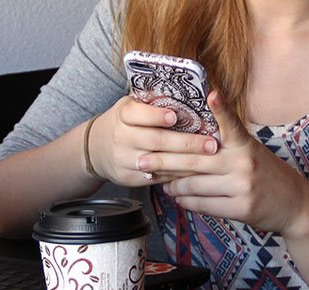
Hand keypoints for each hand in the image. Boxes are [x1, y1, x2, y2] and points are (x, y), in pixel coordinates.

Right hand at [87, 95, 218, 185]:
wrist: (97, 149)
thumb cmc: (125, 122)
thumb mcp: (132, 105)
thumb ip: (153, 101)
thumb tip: (189, 93)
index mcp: (122, 115)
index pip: (137, 114)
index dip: (156, 115)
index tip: (176, 116)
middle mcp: (120, 137)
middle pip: (155, 140)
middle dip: (185, 143)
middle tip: (210, 144)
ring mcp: (123, 159)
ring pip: (158, 162)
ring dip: (186, 162)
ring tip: (208, 159)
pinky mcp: (127, 177)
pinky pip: (156, 177)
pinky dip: (177, 174)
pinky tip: (194, 171)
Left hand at [162, 91, 308, 237]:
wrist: (294, 204)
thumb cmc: (265, 174)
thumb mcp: (250, 152)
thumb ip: (224, 145)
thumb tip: (184, 145)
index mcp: (245, 144)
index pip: (231, 123)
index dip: (221, 109)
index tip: (211, 94)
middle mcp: (243, 163)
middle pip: (194, 160)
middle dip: (163, 161)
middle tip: (141, 160)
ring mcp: (242, 186)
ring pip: (193, 185)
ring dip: (172, 185)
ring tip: (160, 182)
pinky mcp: (241, 208)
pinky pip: (202, 204)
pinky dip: (186, 201)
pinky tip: (178, 197)